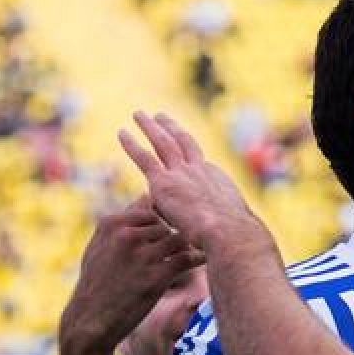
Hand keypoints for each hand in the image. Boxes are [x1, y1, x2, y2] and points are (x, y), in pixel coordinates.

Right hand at [59, 199, 202, 354]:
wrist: (90, 319)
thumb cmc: (96, 282)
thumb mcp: (99, 245)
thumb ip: (122, 220)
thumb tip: (147, 195)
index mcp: (111, 223)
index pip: (150, 209)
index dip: (162, 222)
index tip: (168, 232)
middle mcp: (126, 235)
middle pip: (166, 225)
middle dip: (173, 236)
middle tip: (185, 245)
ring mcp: (142, 256)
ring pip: (178, 240)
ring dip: (186, 247)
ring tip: (194, 253)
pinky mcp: (156, 277)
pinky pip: (186, 259)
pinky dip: (197, 259)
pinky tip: (201, 261)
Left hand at [119, 111, 261, 250]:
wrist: (229, 233)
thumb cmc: (232, 239)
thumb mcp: (225, 227)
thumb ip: (212, 223)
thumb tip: (207, 232)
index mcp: (215, 180)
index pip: (199, 162)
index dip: (189, 149)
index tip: (181, 139)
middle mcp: (199, 170)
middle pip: (183, 142)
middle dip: (171, 128)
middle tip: (160, 116)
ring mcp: (182, 174)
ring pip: (163, 143)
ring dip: (150, 127)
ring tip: (138, 114)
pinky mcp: (164, 183)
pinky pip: (144, 158)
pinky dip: (132, 144)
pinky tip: (121, 133)